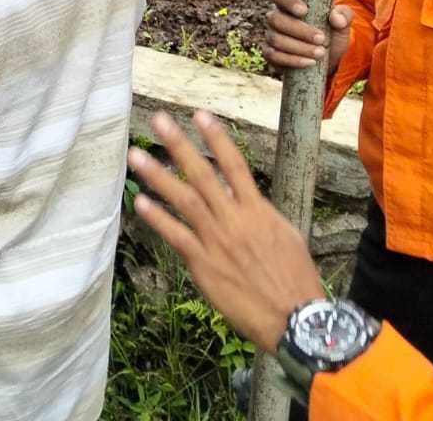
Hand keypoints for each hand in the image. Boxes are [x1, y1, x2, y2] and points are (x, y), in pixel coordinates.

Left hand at [129, 111, 324, 353]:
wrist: (296, 319)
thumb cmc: (294, 280)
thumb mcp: (286, 237)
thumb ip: (261, 214)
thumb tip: (245, 196)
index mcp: (259, 211)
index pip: (235, 165)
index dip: (217, 138)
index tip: (200, 114)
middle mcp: (236, 220)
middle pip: (203, 175)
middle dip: (180, 146)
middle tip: (158, 121)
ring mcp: (218, 241)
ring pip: (185, 200)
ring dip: (158, 176)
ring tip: (135, 155)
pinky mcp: (205, 264)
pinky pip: (177, 236)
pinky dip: (158, 218)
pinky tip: (141, 202)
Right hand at [262, 0, 351, 73]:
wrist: (328, 57)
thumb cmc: (331, 33)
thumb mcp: (342, 23)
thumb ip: (344, 16)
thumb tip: (336, 18)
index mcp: (289, 4)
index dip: (288, 1)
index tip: (304, 11)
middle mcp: (276, 18)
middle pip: (276, 20)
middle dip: (300, 31)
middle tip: (322, 39)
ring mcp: (271, 36)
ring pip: (276, 39)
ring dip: (300, 47)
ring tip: (321, 52)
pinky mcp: (270, 53)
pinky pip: (274, 56)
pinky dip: (293, 60)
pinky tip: (310, 62)